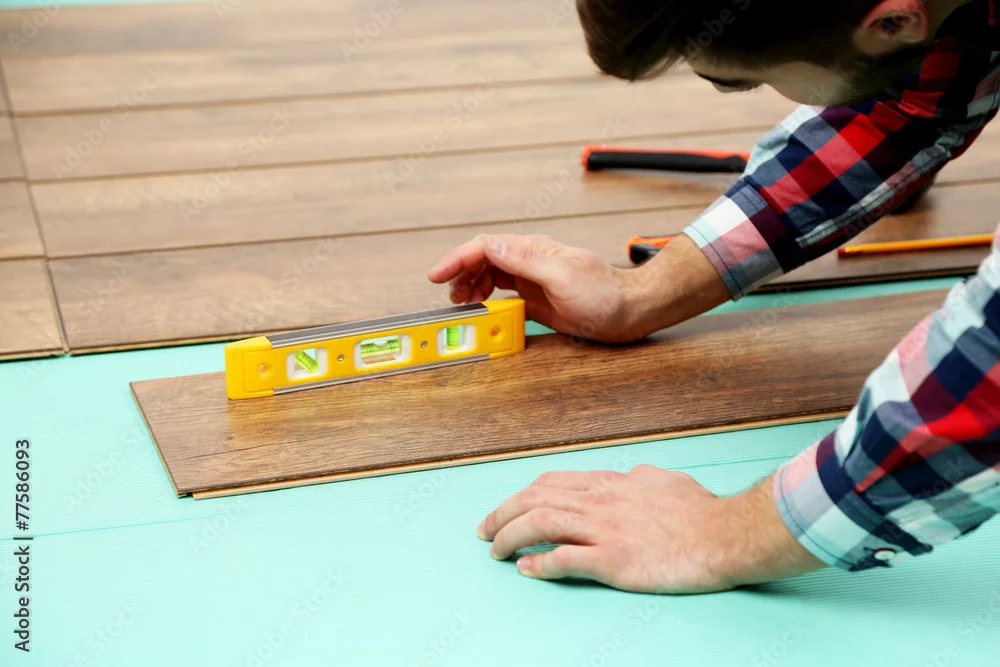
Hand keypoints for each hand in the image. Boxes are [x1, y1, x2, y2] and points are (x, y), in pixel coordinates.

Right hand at [428, 233, 731, 342]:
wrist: (630, 312)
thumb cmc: (605, 295)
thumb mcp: (563, 276)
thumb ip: (526, 260)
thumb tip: (491, 246)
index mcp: (533, 250)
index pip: (485, 247)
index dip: (457, 259)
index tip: (438, 275)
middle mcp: (530, 262)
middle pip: (483, 260)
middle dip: (460, 274)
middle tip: (449, 295)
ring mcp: (532, 279)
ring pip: (490, 276)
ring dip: (471, 286)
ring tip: (461, 302)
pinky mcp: (537, 298)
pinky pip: (503, 294)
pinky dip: (487, 299)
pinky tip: (484, 308)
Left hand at [477, 465, 823, 593]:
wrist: (724, 533)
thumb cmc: (700, 511)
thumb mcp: (665, 480)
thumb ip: (641, 478)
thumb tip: (632, 476)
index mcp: (610, 483)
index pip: (551, 483)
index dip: (521, 496)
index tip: (506, 508)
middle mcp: (600, 501)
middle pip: (535, 499)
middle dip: (502, 514)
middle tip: (484, 531)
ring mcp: (604, 529)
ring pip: (541, 523)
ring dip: (510, 537)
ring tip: (494, 551)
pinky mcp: (613, 560)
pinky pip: (565, 558)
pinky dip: (540, 563)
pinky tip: (526, 569)